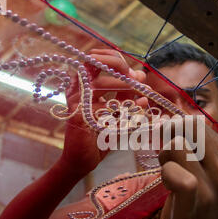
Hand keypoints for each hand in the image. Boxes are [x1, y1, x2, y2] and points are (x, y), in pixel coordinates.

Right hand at [60, 49, 146, 173]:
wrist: (84, 159)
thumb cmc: (100, 134)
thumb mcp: (118, 110)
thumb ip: (127, 93)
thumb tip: (140, 74)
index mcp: (83, 83)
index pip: (96, 59)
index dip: (116, 60)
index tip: (135, 73)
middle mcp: (76, 88)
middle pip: (95, 64)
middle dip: (122, 71)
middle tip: (141, 82)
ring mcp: (75, 101)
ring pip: (100, 85)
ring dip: (124, 87)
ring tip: (142, 93)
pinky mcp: (77, 116)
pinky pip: (102, 107)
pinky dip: (122, 107)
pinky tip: (138, 108)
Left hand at [158, 117, 217, 218]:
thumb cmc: (200, 210)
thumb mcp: (207, 176)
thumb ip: (196, 150)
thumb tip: (172, 121)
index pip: (199, 123)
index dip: (178, 130)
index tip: (172, 148)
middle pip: (188, 128)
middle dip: (171, 139)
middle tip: (169, 161)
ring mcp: (214, 185)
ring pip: (177, 144)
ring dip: (166, 158)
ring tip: (169, 176)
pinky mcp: (196, 200)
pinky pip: (173, 170)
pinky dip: (165, 174)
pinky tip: (168, 187)